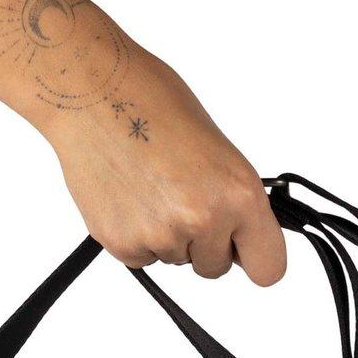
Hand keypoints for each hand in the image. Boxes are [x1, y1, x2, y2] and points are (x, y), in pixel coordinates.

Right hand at [42, 47, 285, 284]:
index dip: (254, 257)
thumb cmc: (151, 102)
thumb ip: (233, 199)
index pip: (268, 267)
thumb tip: (239, 235)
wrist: (89, 91)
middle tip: (180, 197)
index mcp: (239, 193)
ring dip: (166, 234)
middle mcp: (204, 220)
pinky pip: (142, 257)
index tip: (243, 250)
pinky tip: (127, 196)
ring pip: (176, 260)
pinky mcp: (123, 245)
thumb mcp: (217, 149)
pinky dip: (135, 235)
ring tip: (148, 186)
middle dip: (203, 242)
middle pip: (215, 266)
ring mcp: (162, 237)